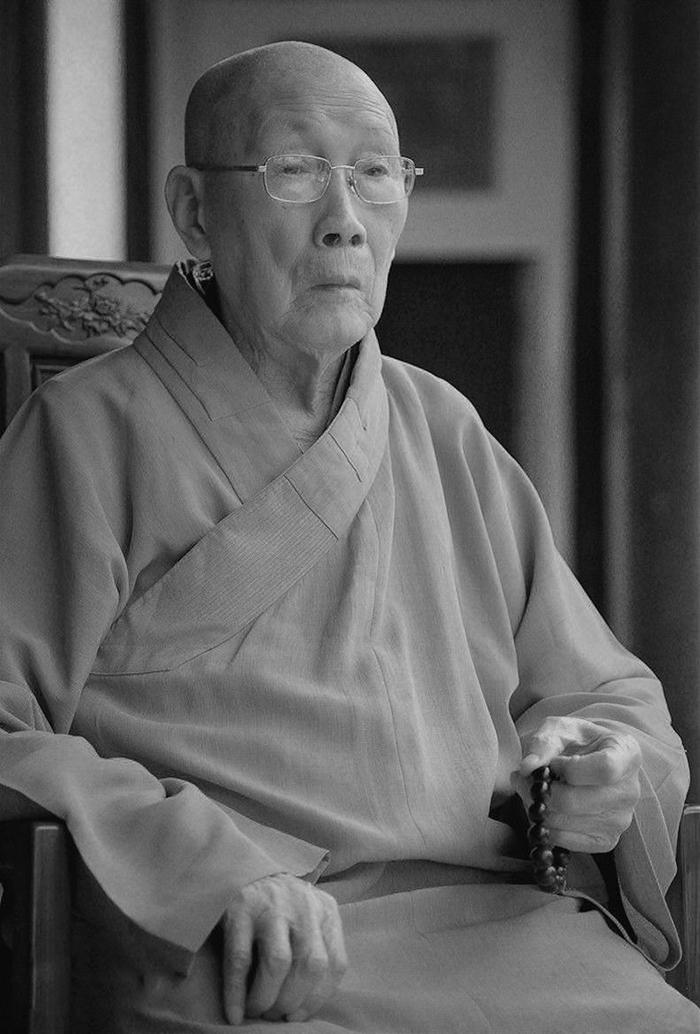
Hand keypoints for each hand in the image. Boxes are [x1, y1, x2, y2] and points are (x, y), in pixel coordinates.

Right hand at [221, 872, 346, 1024]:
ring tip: (258, 1011)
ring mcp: (271, 907)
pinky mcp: (240, 911)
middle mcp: (303, 906)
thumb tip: (305, 1006)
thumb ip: (318, 948)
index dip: (318, 998)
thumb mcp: (310, 917)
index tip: (299, 1015)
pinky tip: (235, 1013)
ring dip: (268, 997)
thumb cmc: (281, 905)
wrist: (244, 869)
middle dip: (294, 1000)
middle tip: (276, 1015)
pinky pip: (240, 960)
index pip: (336, 963)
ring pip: (279, 962)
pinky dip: (237, 993)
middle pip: (310, 964)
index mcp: (326, 909)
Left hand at [518, 716, 641, 852]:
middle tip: (523, 778)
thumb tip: (528, 767)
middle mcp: (629, 790)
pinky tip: (544, 809)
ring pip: (567, 821)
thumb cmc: (576, 742)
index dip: (570, 768)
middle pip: (577, 800)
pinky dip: (545, 826)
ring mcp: (620, 819)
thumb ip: (544, 742)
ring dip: (538, 808)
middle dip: (541, 790)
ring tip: (532, 790)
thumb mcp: (559, 729)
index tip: (553, 762)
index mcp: (627, 754)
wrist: (585, 760)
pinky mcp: (606, 840)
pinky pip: (566, 840)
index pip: (605, 769)